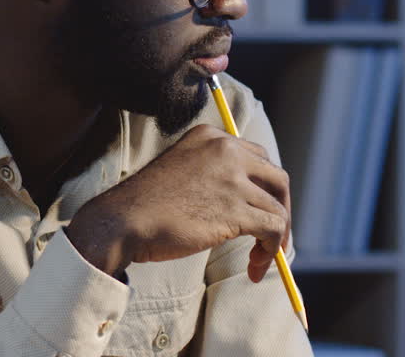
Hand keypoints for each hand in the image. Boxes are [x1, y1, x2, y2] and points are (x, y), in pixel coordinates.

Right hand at [66, 123, 290, 282]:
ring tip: (259, 260)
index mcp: (210, 137)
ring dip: (275, 239)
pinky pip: (273, 228)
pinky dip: (270, 251)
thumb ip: (212, 172)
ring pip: (278, 208)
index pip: (257, 157)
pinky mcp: (235, 208)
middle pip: (277, 178)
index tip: (260, 210)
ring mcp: (232, 178)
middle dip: (281, 208)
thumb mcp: (182, 168)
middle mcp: (225, 150)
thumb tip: (247, 201)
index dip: (265, 188)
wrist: (123, 220)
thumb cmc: (146, 203)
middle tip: (273, 236)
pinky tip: (254, 266)